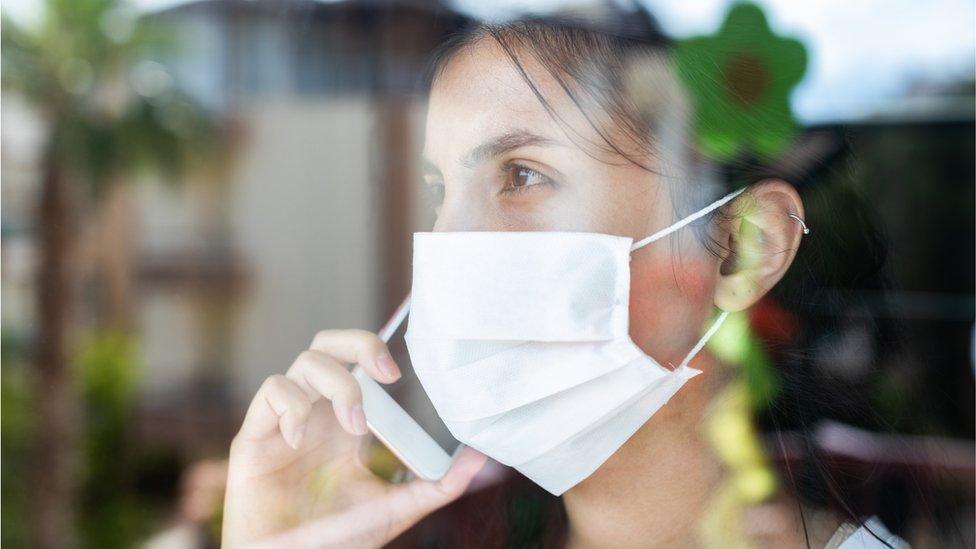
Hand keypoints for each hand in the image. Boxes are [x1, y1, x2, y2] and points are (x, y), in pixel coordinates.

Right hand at [221, 329, 486, 547]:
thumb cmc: (336, 538)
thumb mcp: (394, 509)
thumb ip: (435, 486)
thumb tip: (481, 458)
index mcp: (345, 422)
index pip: (357, 361)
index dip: (377, 347)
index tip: (407, 366)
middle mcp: (315, 413)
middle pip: (329, 344)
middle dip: (360, 344)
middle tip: (388, 375)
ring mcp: (284, 421)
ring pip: (306, 362)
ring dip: (338, 386)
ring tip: (355, 426)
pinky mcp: (254, 437)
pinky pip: (272, 392)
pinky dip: (292, 406)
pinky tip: (301, 440)